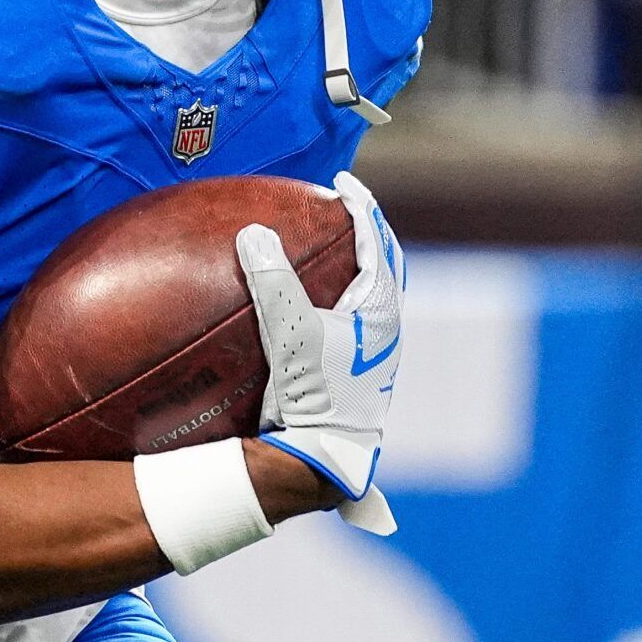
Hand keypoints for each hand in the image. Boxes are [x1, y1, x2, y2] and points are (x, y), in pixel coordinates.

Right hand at [235, 170, 402, 533]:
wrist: (326, 457)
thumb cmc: (316, 394)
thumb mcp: (291, 333)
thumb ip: (272, 281)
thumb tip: (255, 232)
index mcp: (382, 310)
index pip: (377, 242)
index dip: (361, 208)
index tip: (341, 185)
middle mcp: (386, 328)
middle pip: (384, 264)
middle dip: (367, 233)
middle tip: (344, 209)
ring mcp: (373, 352)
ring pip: (372, 293)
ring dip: (355, 264)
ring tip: (330, 247)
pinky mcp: (356, 371)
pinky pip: (352, 318)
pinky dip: (336, 295)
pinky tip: (306, 304)